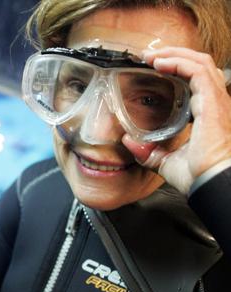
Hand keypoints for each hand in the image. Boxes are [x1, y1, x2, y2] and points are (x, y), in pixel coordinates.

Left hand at [122, 46, 230, 194]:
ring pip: (201, 62)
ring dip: (174, 54)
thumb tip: (128, 142)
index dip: (177, 69)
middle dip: (174, 55)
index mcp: (206, 115)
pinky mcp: (213, 102)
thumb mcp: (166, 162)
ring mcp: (216, 101)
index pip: (196, 81)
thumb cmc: (197, 177)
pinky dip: (178, 62)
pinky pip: (197, 71)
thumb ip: (148, 152)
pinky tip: (160, 63)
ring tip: (152, 55)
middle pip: (200, 65)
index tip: (153, 67)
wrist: (210, 184)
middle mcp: (214, 104)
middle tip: (149, 56)